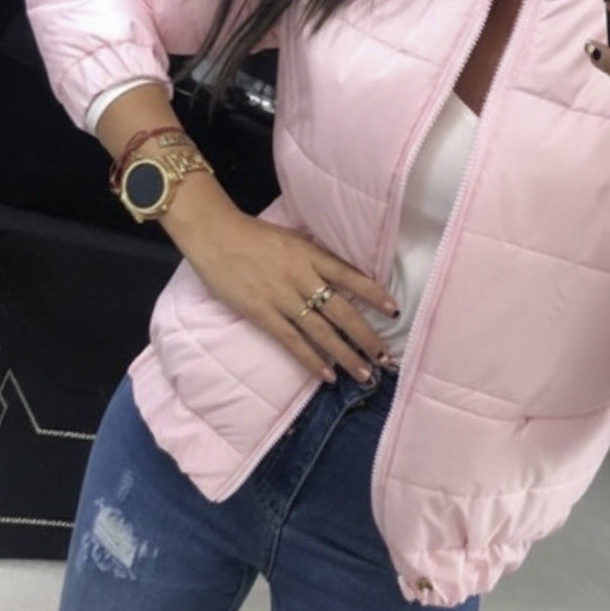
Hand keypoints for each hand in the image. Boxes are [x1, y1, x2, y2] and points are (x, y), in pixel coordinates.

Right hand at [164, 184, 399, 382]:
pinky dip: (311, 360)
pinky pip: (292, 341)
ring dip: (345, 355)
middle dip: (366, 336)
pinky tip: (328, 376)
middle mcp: (302, 277)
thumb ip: (316, 257)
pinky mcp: (262, 313)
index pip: (351, 276)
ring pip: (321, 332)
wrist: (215, 235)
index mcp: (311, 255)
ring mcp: (282, 297)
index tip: (394, 311)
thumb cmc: (254, 235)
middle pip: (341, 311)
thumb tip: (343, 274)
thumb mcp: (293, 239)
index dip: (374, 294)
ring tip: (364, 374)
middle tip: (385, 357)